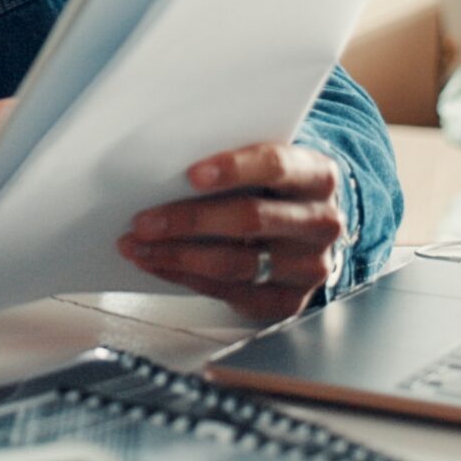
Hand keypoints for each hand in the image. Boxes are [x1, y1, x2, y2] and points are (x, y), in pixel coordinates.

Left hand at [115, 142, 346, 321]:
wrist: (304, 229)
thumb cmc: (271, 187)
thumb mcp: (265, 165)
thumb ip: (231, 161)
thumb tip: (163, 166)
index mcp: (318, 175)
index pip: (277, 166)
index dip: (234, 169)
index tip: (191, 174)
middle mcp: (322, 222)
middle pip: (250, 219)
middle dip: (189, 220)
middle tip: (142, 221)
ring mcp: (309, 266)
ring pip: (235, 263)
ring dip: (177, 256)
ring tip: (137, 246)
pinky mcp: (289, 300)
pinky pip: (229, 292)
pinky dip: (184, 278)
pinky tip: (157, 265)